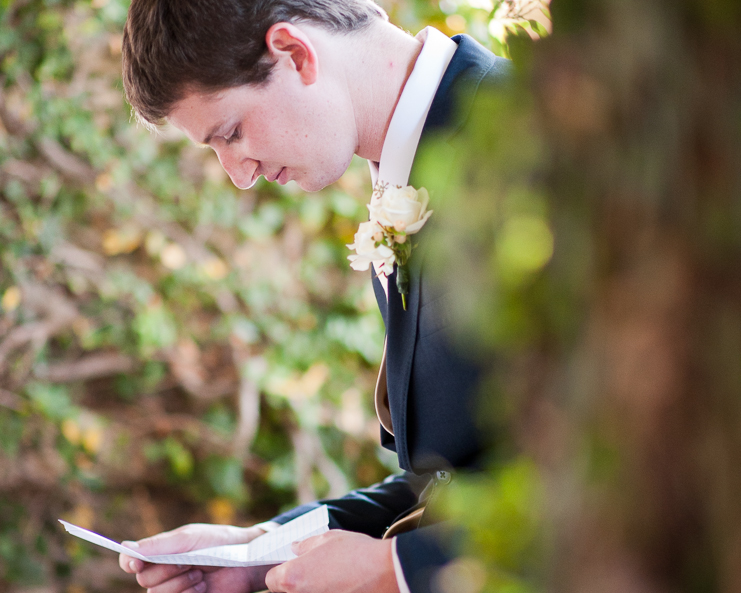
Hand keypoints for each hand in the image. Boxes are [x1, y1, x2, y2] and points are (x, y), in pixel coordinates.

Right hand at [119, 523, 274, 592]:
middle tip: (190, 561)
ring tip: (200, 574)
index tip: (137, 563)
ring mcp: (174, 588)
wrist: (246, 561)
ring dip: (179, 584)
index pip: (131, 559)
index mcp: (161, 551)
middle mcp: (164, 571)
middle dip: (167, 570)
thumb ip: (158, 545)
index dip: (129, 562)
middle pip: (143, 579)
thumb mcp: (189, 539)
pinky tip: (203, 587)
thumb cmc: (219, 543)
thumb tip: (125, 548)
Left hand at [265, 530, 399, 592]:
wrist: (388, 574)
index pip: (272, 580)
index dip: (280, 572)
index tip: (292, 568)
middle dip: (296, 584)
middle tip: (314, 575)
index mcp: (293, 577)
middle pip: (286, 592)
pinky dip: (327, 592)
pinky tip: (342, 586)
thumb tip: (296, 549)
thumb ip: (306, 546)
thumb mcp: (328, 539)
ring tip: (331, 580)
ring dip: (313, 589)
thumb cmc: (356, 553)